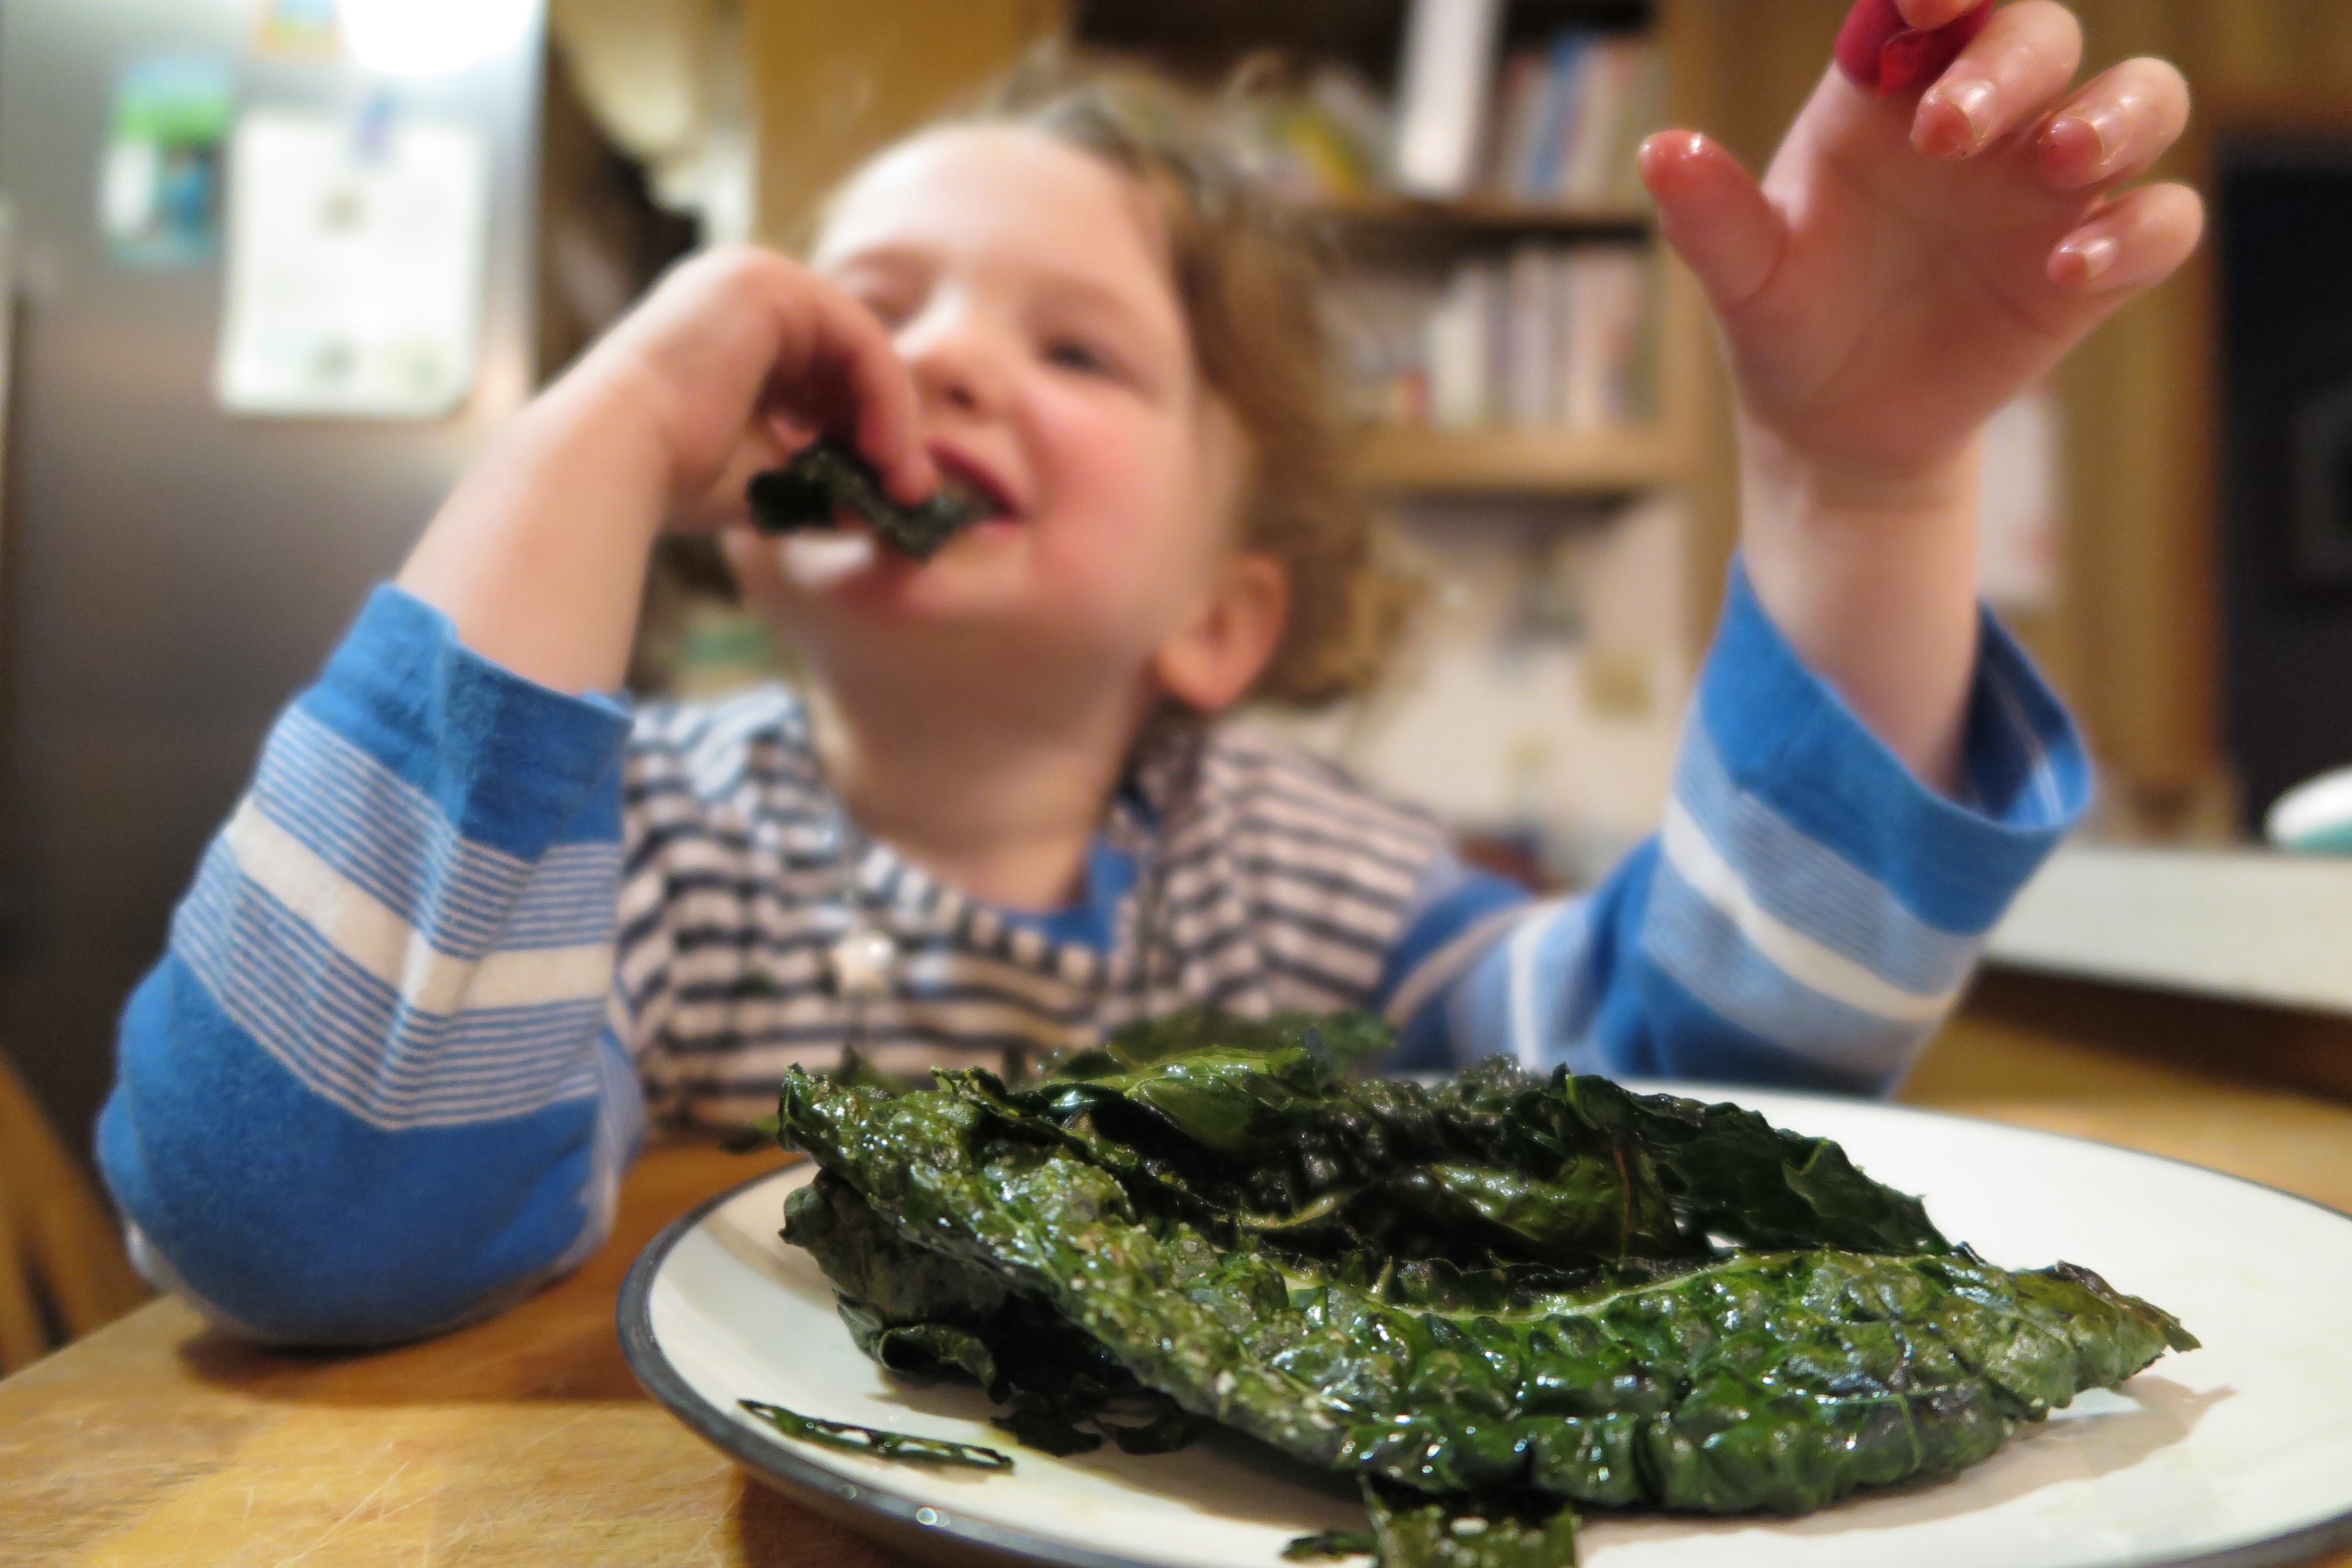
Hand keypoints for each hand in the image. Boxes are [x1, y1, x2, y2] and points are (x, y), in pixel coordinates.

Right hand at [566, 244, 935, 529]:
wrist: (613, 463)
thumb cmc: (673, 478)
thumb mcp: (771, 473)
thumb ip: (828, 473)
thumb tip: (893, 500)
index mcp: (730, 326)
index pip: (825, 370)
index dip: (865, 430)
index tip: (892, 492)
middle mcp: (739, 288)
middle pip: (849, 356)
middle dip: (888, 428)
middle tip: (914, 491)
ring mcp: (752, 275)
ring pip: (863, 348)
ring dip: (894, 421)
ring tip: (902, 483)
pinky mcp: (768, 284)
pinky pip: (862, 339)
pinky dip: (887, 400)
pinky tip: (886, 455)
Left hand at [1640, 0, 2200, 482]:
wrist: (1833, 433)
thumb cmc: (1787, 326)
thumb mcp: (1742, 281)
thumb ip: (1711, 216)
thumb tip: (1660, 151)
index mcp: (1888, 96)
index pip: (1936, 0)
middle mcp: (1985, 121)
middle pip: (2041, 35)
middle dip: (2011, 61)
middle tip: (1946, 129)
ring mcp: (2051, 188)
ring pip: (2144, 97)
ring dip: (2117, 113)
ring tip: (2061, 161)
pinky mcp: (2097, 265)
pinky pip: (2162, 221)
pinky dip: (2137, 231)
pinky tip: (2070, 270)